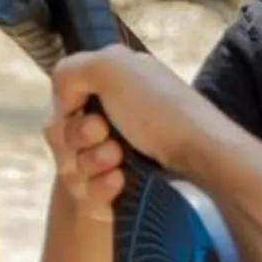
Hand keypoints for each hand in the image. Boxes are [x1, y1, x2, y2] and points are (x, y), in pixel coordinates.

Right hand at [46, 45, 239, 192]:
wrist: (201, 161)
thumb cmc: (161, 110)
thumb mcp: (111, 66)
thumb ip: (70, 71)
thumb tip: (62, 105)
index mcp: (110, 89)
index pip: (61, 105)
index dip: (65, 113)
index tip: (85, 114)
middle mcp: (111, 121)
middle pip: (60, 138)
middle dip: (77, 139)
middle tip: (107, 138)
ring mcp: (114, 159)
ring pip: (71, 168)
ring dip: (91, 163)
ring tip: (119, 163)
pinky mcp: (120, 192)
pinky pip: (86, 195)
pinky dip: (100, 188)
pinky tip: (120, 183)